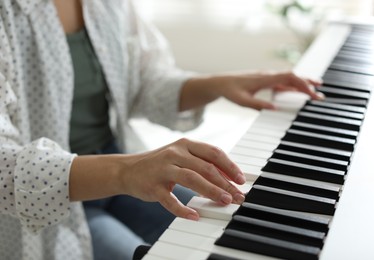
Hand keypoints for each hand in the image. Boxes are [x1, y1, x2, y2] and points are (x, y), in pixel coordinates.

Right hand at [120, 138, 245, 220]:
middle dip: (225, 183)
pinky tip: (194, 215)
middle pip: (206, 167)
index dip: (230, 166)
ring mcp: (163, 169)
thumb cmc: (160, 163)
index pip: (213, 153)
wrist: (128, 170)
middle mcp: (175, 154)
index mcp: (185, 144)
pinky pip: (170, 200)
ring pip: (192, 179)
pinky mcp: (153, 186)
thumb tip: (228, 177)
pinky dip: (183, 209)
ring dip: (211, 191)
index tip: (241, 180)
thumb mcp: (181, 157)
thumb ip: (201, 163)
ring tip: (224, 201)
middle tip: (237, 196)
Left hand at [213, 71, 322, 109]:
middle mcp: (268, 75)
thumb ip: (258, 105)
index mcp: (265, 78)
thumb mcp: (242, 101)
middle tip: (320, 95)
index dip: (303, 84)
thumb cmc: (230, 91)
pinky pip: (282, 82)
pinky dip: (293, 86)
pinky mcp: (264, 81)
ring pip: (289, 78)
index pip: (289, 78)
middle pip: (293, 77)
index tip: (313, 94)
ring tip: (316, 90)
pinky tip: (298, 91)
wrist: (219, 83)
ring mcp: (267, 77)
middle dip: (308, 84)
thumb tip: (275, 109)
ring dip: (302, 84)